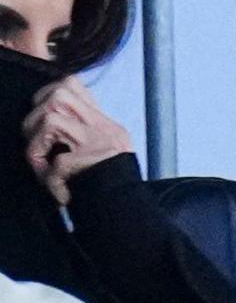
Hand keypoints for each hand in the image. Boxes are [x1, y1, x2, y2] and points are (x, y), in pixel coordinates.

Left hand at [20, 75, 129, 204]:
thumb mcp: (104, 157)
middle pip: (59, 94)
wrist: (133, 216)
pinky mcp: (92, 163)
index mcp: (106, 127)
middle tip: (38, 143)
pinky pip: (57, 162)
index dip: (47, 94)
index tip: (40, 116)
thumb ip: (81, 140)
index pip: (73, 86)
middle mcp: (105, 130)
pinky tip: (59, 192)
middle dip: (36, 116)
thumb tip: (48, 129)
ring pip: (52, 118)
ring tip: (44, 167)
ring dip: (37, 143)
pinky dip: (50, 179)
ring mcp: (99, 144)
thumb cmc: (112, 192)